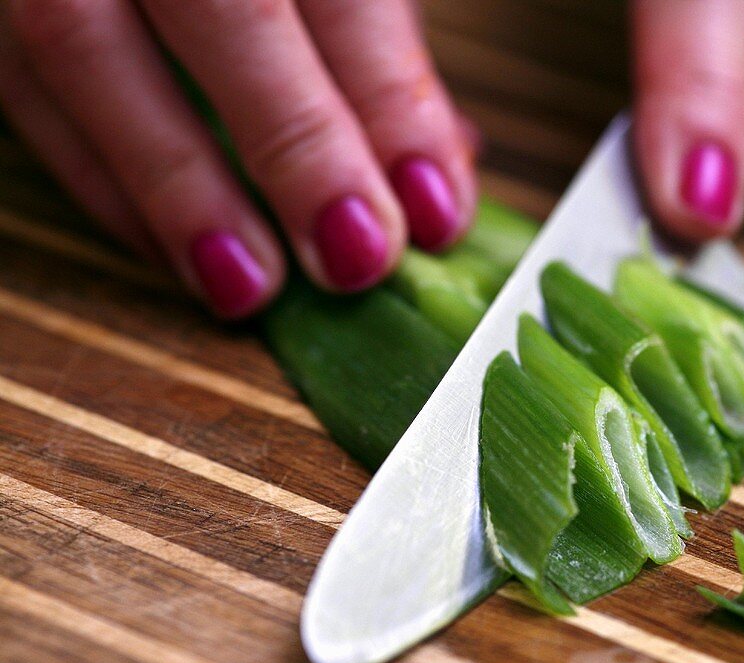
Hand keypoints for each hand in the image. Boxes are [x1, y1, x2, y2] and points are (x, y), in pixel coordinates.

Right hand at [0, 0, 476, 317]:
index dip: (389, 100)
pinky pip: (21, 85)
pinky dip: (100, 180)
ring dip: (176, 188)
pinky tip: (168, 247)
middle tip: (354, 259)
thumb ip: (375, 43)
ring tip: (250, 286)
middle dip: (296, 146)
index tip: (434, 207)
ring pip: (83, 44)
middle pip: (219, 5)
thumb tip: (436, 168)